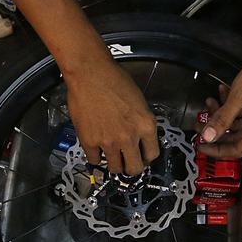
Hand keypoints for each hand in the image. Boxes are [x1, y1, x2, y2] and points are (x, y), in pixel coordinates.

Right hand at [65, 59, 159, 174]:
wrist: (90, 73)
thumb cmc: (114, 80)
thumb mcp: (139, 101)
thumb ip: (140, 122)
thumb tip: (139, 137)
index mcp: (146, 125)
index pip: (152, 155)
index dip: (146, 157)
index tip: (141, 156)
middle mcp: (130, 137)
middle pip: (134, 169)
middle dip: (131, 167)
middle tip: (126, 162)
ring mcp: (109, 142)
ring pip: (114, 168)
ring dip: (114, 163)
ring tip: (110, 154)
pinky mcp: (90, 141)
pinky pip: (94, 160)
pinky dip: (96, 156)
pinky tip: (96, 147)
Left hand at [198, 45, 241, 158]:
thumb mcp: (238, 99)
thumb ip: (222, 120)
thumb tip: (208, 136)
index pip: (237, 150)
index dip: (217, 150)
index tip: (201, 145)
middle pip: (235, 135)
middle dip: (216, 127)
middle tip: (200, 122)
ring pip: (236, 121)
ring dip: (221, 112)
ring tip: (209, 101)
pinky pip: (241, 110)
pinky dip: (230, 103)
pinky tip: (221, 91)